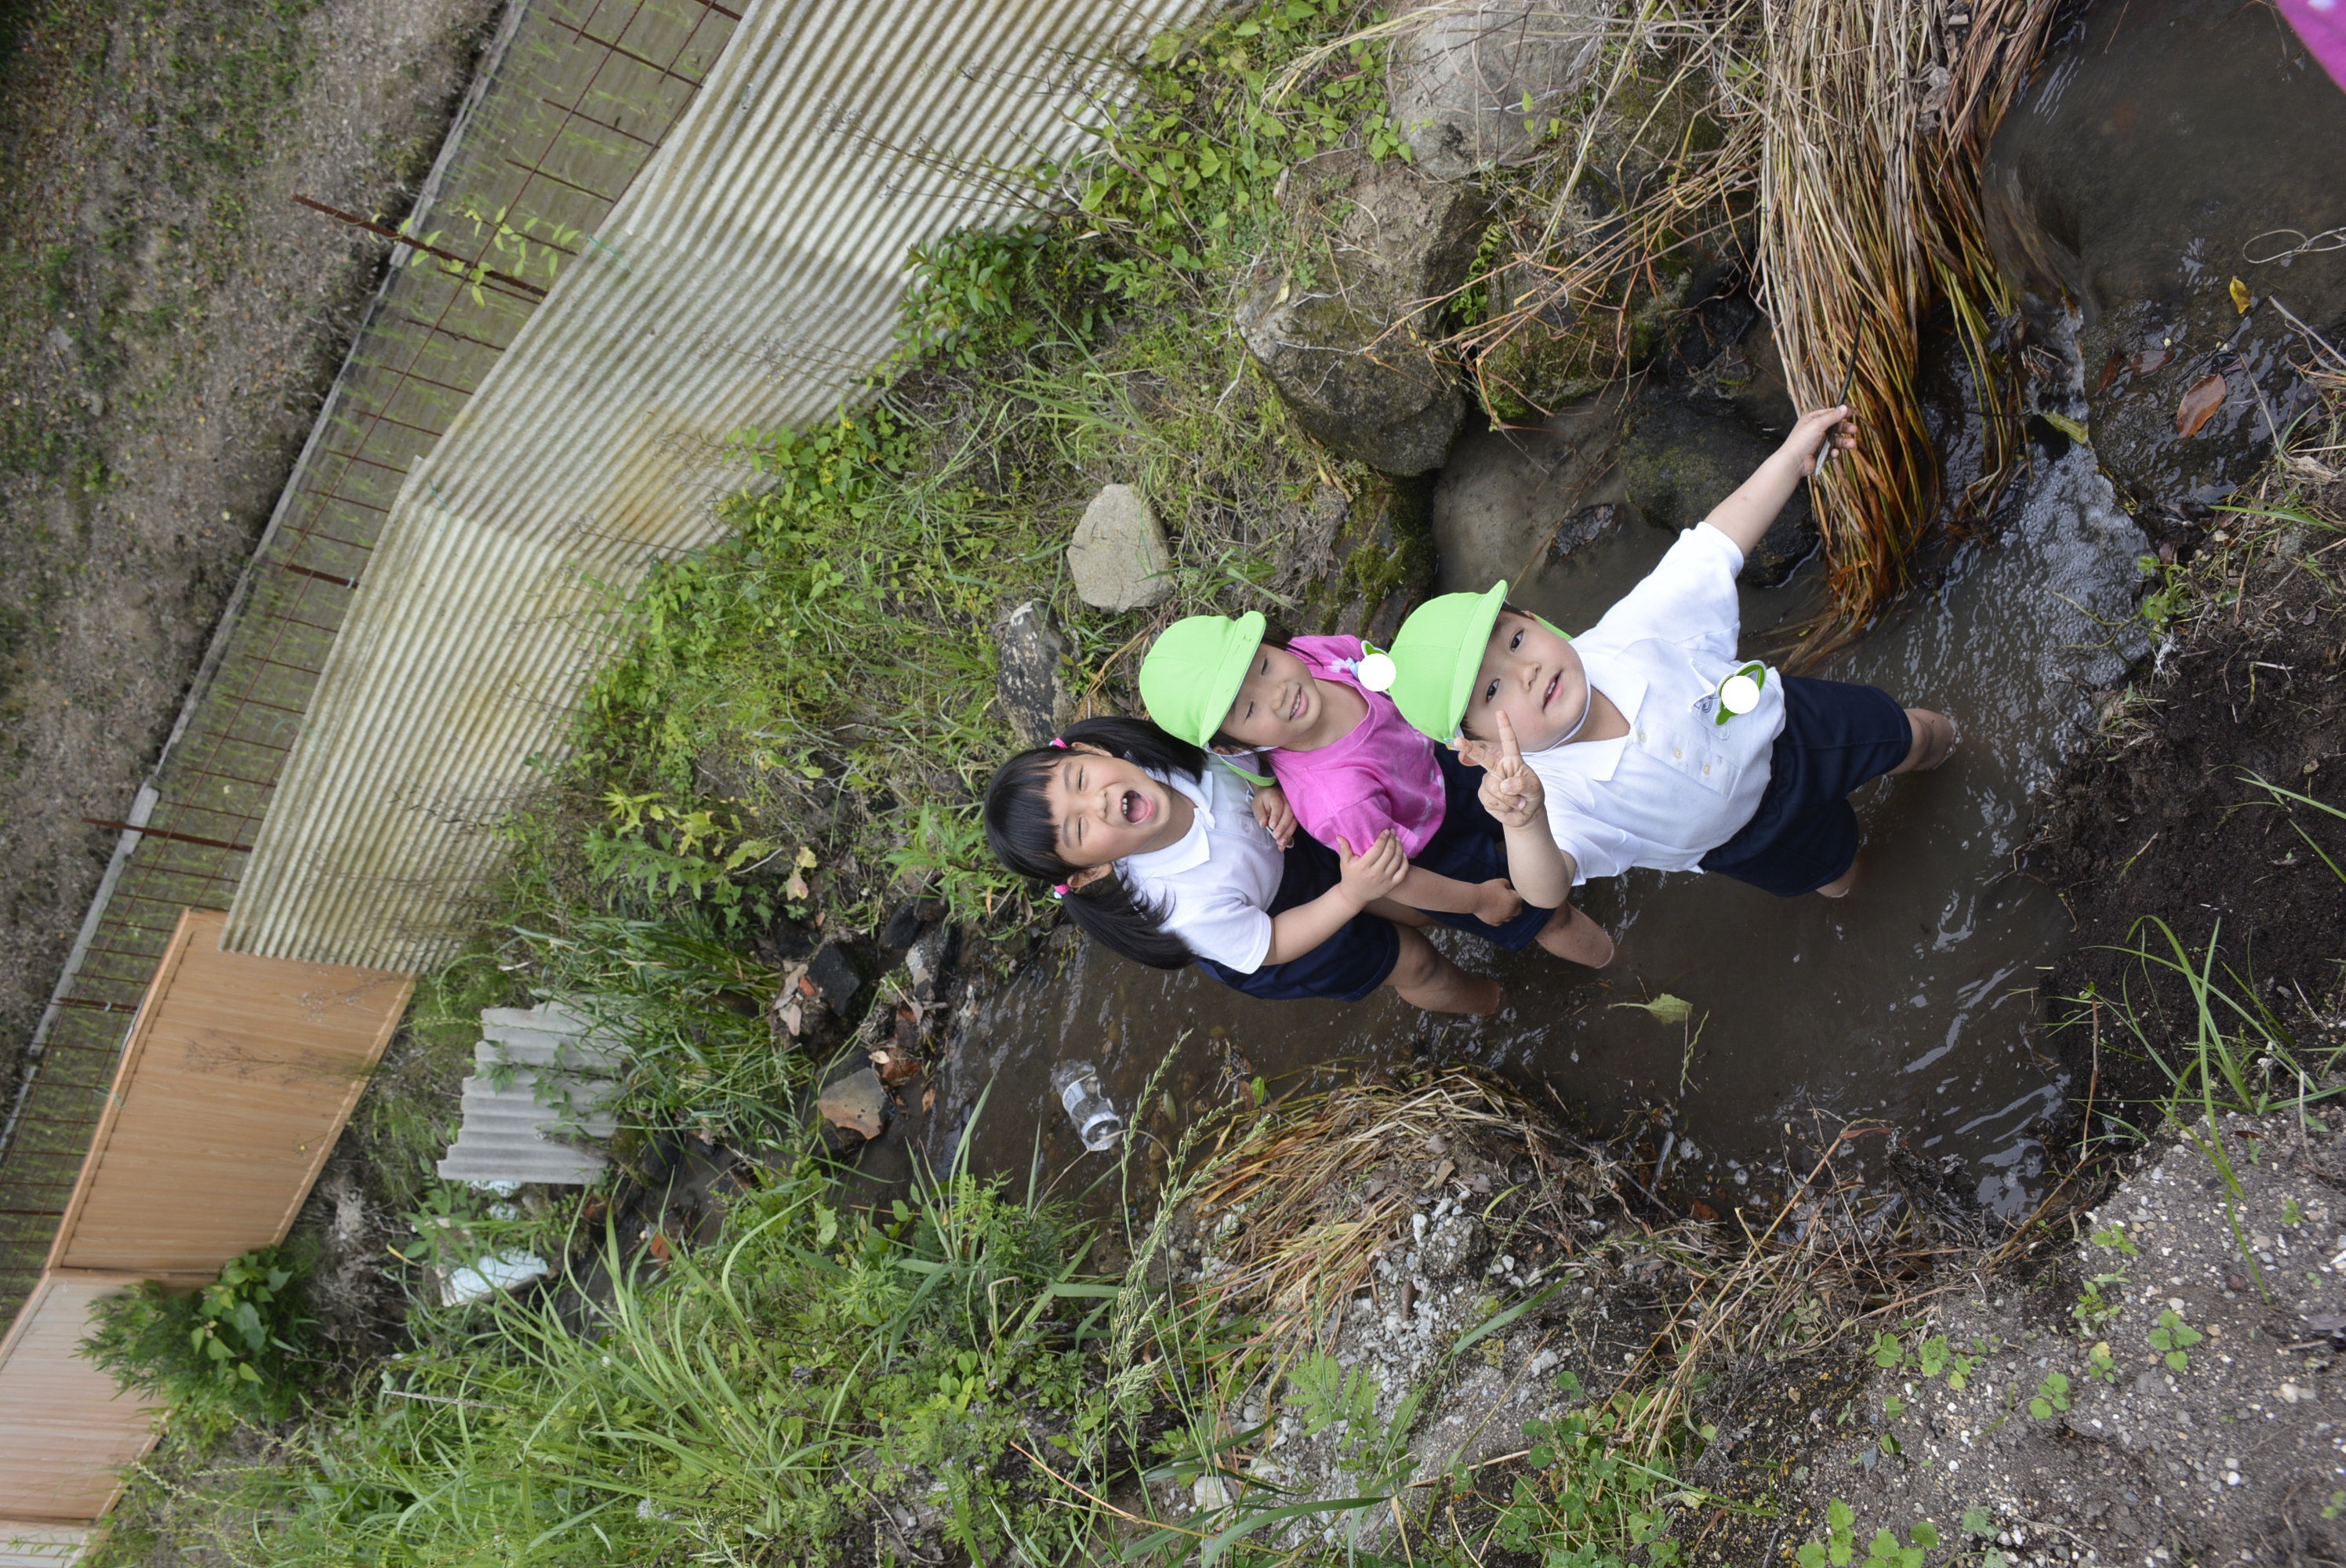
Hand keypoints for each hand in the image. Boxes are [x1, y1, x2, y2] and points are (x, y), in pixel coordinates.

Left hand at [1251, 784, 1296, 849]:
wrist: (1270, 794)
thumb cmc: (1263, 799)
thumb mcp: (1257, 804)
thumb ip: (1259, 813)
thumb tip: (1263, 824)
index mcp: (1276, 796)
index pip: (1278, 806)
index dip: (1276, 816)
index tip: (1271, 826)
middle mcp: (1287, 801)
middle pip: (1289, 813)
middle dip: (1283, 826)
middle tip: (1276, 836)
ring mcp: (1293, 808)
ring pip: (1294, 821)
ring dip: (1288, 833)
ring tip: (1280, 843)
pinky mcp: (1295, 816)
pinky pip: (1294, 826)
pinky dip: (1289, 836)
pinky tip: (1284, 844)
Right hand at [1335, 830, 1409, 908]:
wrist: (1354, 895)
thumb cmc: (1350, 876)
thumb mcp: (1344, 863)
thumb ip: (1344, 848)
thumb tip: (1340, 835)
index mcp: (1363, 866)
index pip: (1377, 849)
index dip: (1383, 838)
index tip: (1386, 831)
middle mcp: (1375, 873)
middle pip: (1388, 853)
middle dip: (1392, 840)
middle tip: (1393, 832)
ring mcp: (1385, 880)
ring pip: (1397, 860)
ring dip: (1399, 848)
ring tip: (1397, 840)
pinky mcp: (1391, 885)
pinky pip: (1402, 872)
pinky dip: (1404, 862)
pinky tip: (1403, 854)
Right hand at [1473, 878, 1524, 926]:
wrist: (1475, 899)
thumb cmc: (1487, 889)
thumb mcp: (1500, 881)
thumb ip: (1508, 884)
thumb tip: (1509, 888)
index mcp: (1514, 901)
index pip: (1521, 899)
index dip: (1515, 894)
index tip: (1508, 892)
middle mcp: (1510, 911)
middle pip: (1518, 911)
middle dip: (1515, 905)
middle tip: (1507, 900)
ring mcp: (1502, 918)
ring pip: (1510, 918)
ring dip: (1508, 913)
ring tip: (1500, 906)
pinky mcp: (1494, 922)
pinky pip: (1500, 922)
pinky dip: (1499, 918)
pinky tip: (1495, 912)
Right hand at [1474, 710, 1544, 827]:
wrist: (1525, 815)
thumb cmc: (1531, 796)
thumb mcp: (1534, 789)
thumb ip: (1522, 784)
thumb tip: (1504, 785)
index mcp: (1513, 760)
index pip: (1509, 742)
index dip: (1505, 727)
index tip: (1500, 712)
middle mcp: (1498, 767)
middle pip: (1483, 756)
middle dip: (1470, 749)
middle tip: (1457, 741)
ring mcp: (1489, 781)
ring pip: (1493, 786)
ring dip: (1508, 799)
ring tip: (1517, 802)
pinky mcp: (1484, 795)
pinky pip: (1490, 800)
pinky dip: (1502, 807)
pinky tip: (1508, 807)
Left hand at [1787, 404, 1856, 475]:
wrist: (1794, 462)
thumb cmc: (1802, 440)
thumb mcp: (1818, 424)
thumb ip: (1833, 416)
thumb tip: (1844, 407)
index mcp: (1812, 420)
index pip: (1830, 414)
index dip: (1841, 413)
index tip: (1851, 414)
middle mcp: (1816, 430)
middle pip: (1835, 427)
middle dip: (1845, 429)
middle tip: (1855, 430)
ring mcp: (1818, 443)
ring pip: (1836, 440)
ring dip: (1844, 442)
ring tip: (1852, 444)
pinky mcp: (1820, 454)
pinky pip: (1832, 452)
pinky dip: (1834, 452)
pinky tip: (1834, 453)